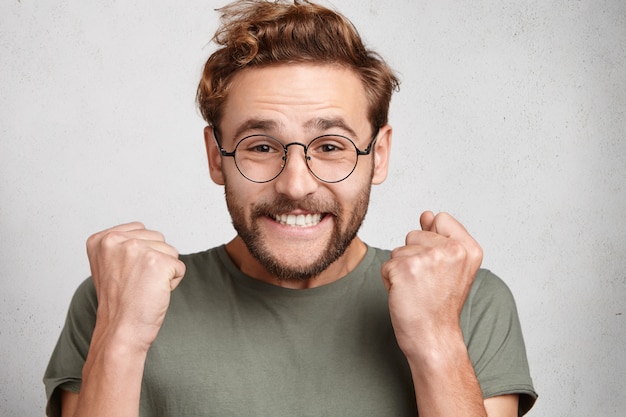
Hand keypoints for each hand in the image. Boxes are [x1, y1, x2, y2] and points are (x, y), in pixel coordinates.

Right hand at [86, 222, 185, 350]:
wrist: (120, 331)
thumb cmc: (119, 305)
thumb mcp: (110, 266)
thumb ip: (125, 246)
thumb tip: (150, 237)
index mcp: (101, 239)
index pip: (141, 230)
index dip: (142, 255)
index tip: (126, 275)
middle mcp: (115, 240)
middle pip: (158, 239)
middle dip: (154, 261)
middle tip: (136, 284)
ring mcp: (136, 249)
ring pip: (170, 252)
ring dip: (164, 272)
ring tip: (144, 288)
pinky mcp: (157, 262)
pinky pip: (179, 267)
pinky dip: (172, 283)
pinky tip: (153, 293)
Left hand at [381, 211, 482, 352]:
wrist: (433, 337)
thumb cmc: (440, 305)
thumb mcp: (451, 267)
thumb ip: (439, 237)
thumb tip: (427, 214)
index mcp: (468, 248)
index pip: (441, 218)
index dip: (432, 239)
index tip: (438, 266)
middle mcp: (451, 250)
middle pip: (415, 233)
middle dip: (413, 256)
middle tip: (427, 283)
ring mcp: (428, 258)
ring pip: (399, 250)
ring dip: (401, 269)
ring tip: (417, 290)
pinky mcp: (404, 268)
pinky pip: (387, 266)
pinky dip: (390, 281)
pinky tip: (406, 295)